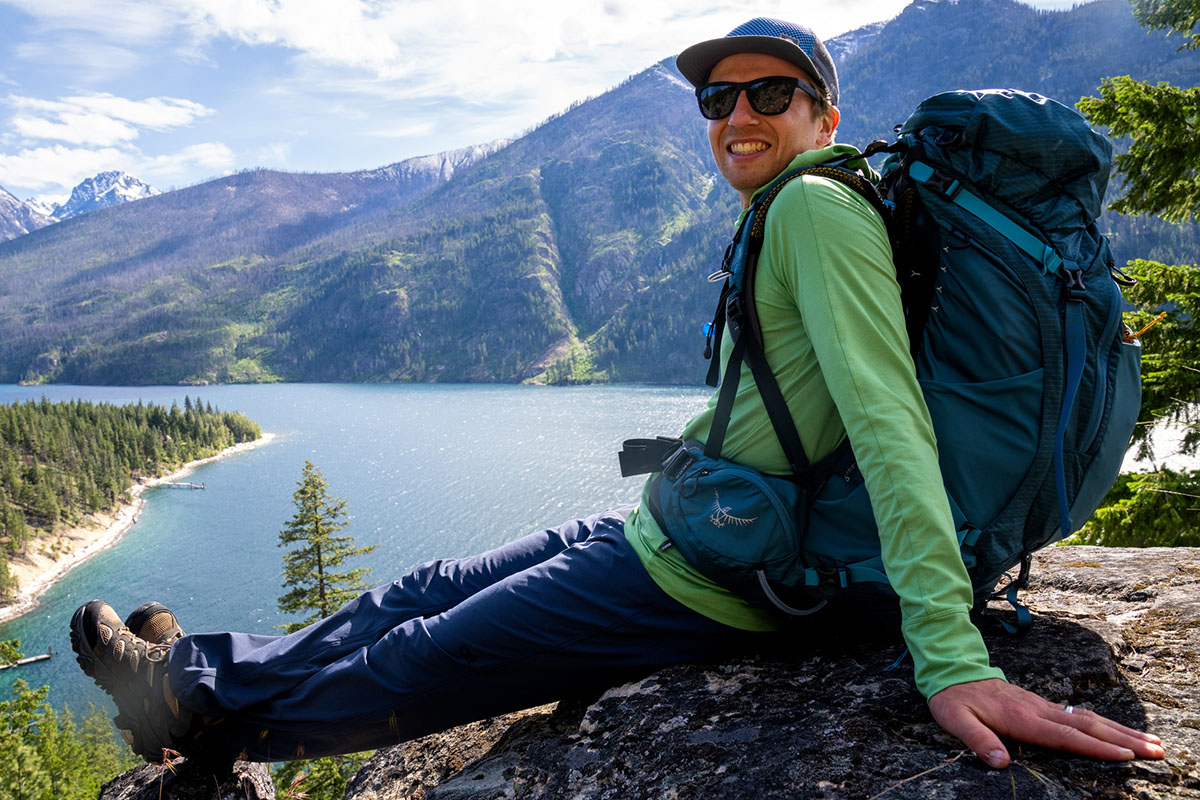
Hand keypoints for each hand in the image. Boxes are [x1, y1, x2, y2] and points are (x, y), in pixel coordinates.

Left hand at [929, 678, 1164, 767]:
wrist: (952, 669)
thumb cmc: (953, 698)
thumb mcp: (955, 720)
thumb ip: (977, 740)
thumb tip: (1000, 762)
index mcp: (1021, 718)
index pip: (1065, 737)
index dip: (1095, 748)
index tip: (1126, 756)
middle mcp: (1038, 709)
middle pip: (1088, 726)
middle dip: (1124, 739)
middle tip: (1157, 750)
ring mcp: (1042, 705)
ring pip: (1088, 718)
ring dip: (1120, 730)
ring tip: (1151, 741)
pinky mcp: (1041, 704)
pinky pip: (1078, 715)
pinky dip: (1103, 724)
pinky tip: (1118, 731)